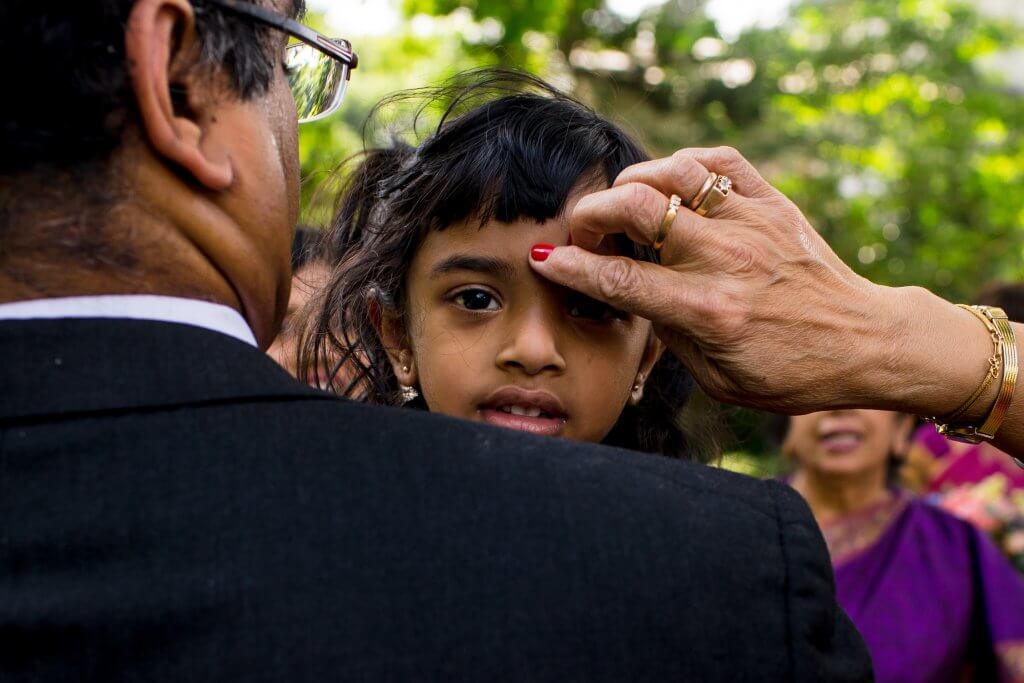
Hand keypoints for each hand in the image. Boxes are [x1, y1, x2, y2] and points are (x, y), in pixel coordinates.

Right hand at [529, 146, 967, 414]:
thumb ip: (669, 334)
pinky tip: (672, 184)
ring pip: (676, 172)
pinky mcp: (774, 204)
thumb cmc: (789, 372)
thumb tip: (633, 294)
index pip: (620, 281)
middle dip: (593, 213)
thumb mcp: (717, 377)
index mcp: (707, 311)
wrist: (865, 342)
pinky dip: (686, 164)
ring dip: (635, 181)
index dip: (572, 266)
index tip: (546, 258)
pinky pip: (721, 161)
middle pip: (638, 208)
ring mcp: (752, 224)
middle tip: (585, 230)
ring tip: (625, 203)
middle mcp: (725, 259)